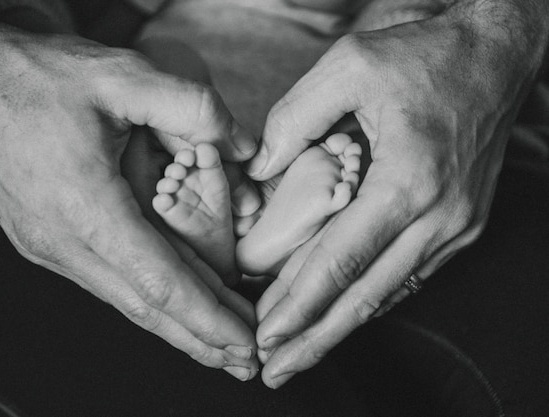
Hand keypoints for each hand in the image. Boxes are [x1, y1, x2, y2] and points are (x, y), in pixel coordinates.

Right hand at [0, 5, 258, 379]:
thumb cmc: (35, 75)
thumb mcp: (121, 75)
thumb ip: (192, 107)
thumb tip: (242, 145)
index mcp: (85, 208)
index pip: (160, 282)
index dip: (208, 318)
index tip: (245, 343)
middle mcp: (63, 241)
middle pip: (144, 307)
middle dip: (201, 338)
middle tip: (247, 360)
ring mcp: (49, 246)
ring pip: (124, 298)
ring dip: (176, 322)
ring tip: (219, 340)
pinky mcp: (45, 240)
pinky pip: (106, 280)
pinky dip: (146, 296)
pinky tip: (172, 299)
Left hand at [248, 1, 548, 387]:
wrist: (496, 57)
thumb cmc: (425, 58)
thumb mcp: (348, 66)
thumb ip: (294, 119)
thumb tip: (262, 171)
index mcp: (408, 181)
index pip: (342, 260)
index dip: (301, 304)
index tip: (267, 335)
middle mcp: (437, 217)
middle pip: (367, 296)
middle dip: (317, 339)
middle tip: (276, 372)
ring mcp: (454, 227)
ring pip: (388, 292)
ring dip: (342, 325)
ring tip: (301, 352)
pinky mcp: (459, 225)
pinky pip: (407, 274)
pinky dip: (369, 297)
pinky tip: (340, 313)